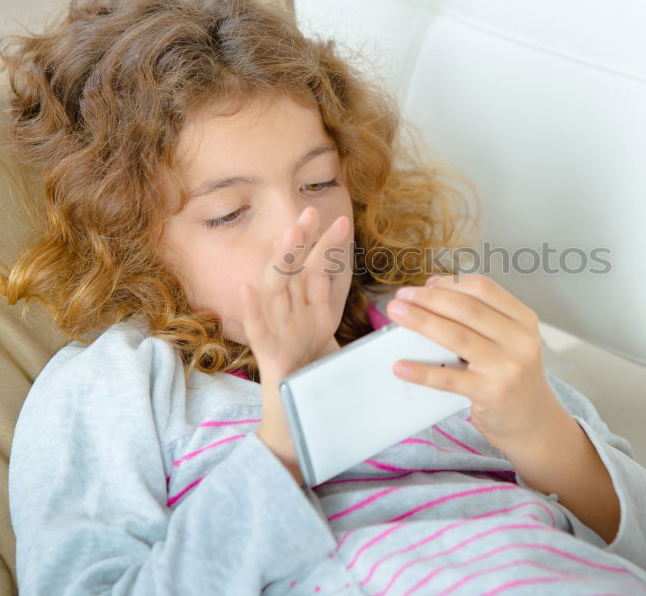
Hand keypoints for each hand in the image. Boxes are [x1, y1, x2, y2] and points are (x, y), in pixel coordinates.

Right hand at [240, 206, 350, 474]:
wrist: (297, 432)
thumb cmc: (320, 388)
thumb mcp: (342, 351)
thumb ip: (359, 330)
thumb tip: (400, 313)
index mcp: (308, 316)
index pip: (316, 275)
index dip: (327, 248)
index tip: (341, 221)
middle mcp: (289, 320)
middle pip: (293, 273)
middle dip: (301, 242)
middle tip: (309, 212)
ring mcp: (277, 337)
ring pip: (274, 291)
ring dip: (280, 261)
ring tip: (287, 234)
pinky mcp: (268, 359)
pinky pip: (255, 331)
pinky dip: (250, 309)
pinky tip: (246, 286)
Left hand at [385, 273, 562, 452]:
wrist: (536, 424)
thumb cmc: (513, 378)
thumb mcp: (511, 343)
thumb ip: (483, 321)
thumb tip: (431, 298)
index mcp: (524, 320)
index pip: (484, 289)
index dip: (451, 282)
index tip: (426, 284)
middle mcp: (519, 340)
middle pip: (466, 308)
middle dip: (428, 298)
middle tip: (401, 297)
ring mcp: (507, 367)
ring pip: (456, 336)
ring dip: (420, 321)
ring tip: (396, 314)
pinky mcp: (491, 393)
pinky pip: (448, 378)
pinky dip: (421, 371)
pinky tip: (400, 366)